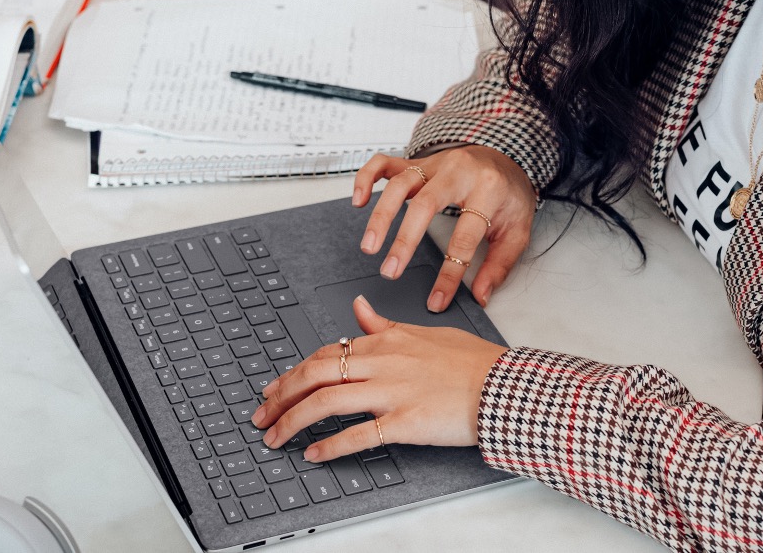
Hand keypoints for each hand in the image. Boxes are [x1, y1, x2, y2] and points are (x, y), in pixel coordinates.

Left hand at [251, 295, 507, 462]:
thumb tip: (359, 308)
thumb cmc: (469, 361)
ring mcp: (391, 392)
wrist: (501, 385)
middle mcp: (381, 363)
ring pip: (326, 401)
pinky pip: (358, 434)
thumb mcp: (423, 332)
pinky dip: (330, 445)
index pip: (326, 353)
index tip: (276, 387)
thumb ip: (384, 325)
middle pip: (315, 374)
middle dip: (281, 395)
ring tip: (274, 436)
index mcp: (384, 341)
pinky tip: (313, 453)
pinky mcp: (404, 422)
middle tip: (261, 413)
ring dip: (293, 420)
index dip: (294, 372)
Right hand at [352, 146, 536, 310]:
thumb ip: (499, 265)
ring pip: (400, 184)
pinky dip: (367, 178)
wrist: (507, 159)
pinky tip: (359, 200)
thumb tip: (480, 295)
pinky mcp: (418, 162)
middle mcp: (458, 172)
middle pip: (425, 204)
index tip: (436, 299)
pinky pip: (385, 162)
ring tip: (370, 245)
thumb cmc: (508, 195)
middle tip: (390, 271)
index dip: (449, 273)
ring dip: (381, 216)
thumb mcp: (517, 230)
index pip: (464, 237)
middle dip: (404, 240)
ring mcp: (435, 164)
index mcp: (488, 189)